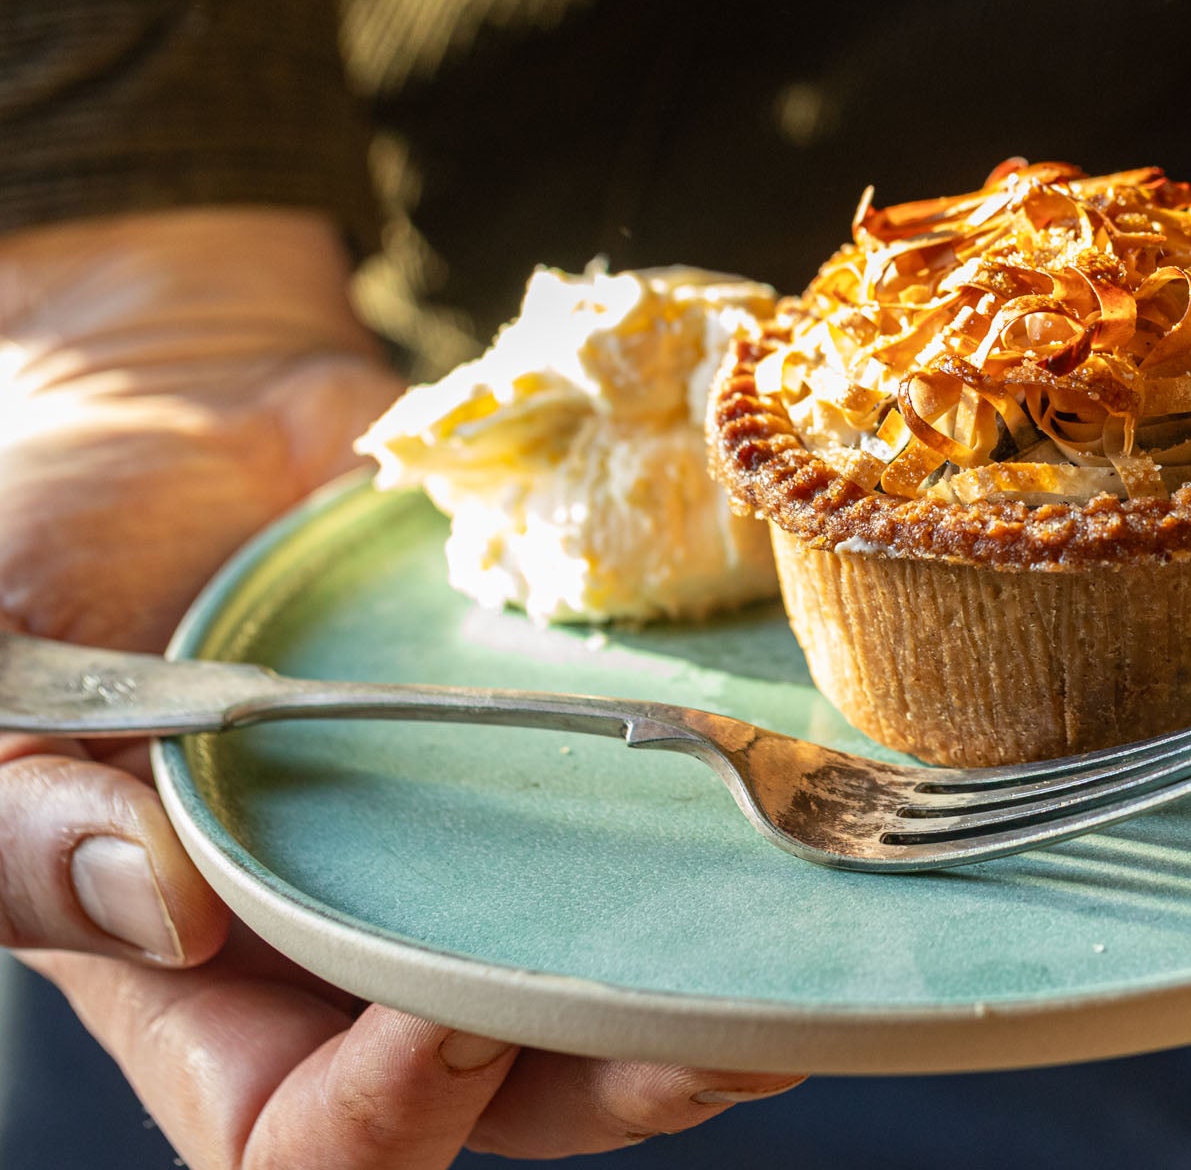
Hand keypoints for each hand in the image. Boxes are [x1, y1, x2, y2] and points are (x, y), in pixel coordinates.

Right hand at [2, 209, 803, 1164]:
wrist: (186, 414)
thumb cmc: (55, 547)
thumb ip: (19, 817)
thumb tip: (167, 906)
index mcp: (201, 982)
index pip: (287, 1138)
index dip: (377, 1125)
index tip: (453, 1023)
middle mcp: (349, 954)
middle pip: (491, 1101)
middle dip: (608, 1089)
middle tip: (721, 1047)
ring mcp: (462, 868)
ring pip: (592, 1002)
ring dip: (695, 1012)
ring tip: (790, 987)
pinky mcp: (547, 779)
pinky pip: (632, 858)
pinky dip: (711, 879)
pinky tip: (792, 852)